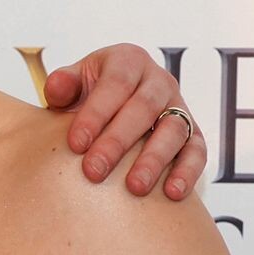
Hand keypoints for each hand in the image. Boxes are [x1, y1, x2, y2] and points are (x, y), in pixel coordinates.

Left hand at [43, 44, 204, 199]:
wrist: (110, 109)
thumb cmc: (86, 96)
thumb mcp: (72, 84)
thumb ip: (62, 84)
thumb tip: (56, 88)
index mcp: (128, 61)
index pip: (115, 84)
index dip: (96, 114)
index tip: (75, 144)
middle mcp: (158, 80)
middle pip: (143, 108)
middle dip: (117, 142)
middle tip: (94, 171)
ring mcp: (178, 106)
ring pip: (173, 130)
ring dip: (154, 160)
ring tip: (134, 187)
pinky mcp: (192, 133)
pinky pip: (197, 151)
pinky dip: (187, 171)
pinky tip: (172, 193)